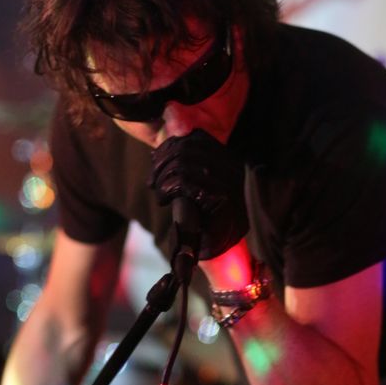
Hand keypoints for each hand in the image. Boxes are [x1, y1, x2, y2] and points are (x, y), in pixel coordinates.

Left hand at [149, 128, 247, 258]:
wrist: (221, 254)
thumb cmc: (203, 220)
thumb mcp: (193, 185)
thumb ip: (185, 160)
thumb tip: (166, 130)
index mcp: (227, 160)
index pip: (197, 137)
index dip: (170, 147)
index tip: (156, 164)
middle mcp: (232, 167)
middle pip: (187, 148)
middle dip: (162, 163)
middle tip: (154, 183)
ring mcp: (230, 182)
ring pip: (184, 164)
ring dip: (163, 179)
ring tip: (160, 193)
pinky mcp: (222, 198)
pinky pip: (186, 182)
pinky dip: (168, 189)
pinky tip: (165, 199)